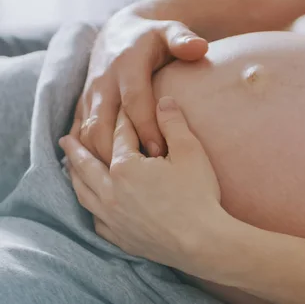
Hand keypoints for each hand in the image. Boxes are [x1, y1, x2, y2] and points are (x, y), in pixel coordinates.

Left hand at [61, 97, 223, 268]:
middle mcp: (111, 191)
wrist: (202, 241)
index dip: (122, 121)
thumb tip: (164, 100)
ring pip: (84, 192)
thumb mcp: (190, 151)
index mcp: (125, 167)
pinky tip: (92, 204)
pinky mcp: (120, 237)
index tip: (120, 112)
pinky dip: (90, 208)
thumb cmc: (198, 195)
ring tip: (68, 168)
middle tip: (64, 139)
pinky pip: (96, 220)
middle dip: (76, 149)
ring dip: (74, 177)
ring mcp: (113, 217)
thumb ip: (173, 122)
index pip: (119, 136)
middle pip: (87, 165)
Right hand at [73, 6, 208, 163]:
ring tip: (131, 181)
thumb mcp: (170, 31)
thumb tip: (200, 47)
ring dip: (105, 158)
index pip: (134, 101)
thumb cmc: (153, 37)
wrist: (119, 32)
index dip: (146, 127)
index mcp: (127, 66)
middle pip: (105, 123)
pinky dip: (90, 154)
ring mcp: (90, 95)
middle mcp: (103, 82)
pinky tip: (110, 174)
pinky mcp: (82, 105)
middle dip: (122, 152)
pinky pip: (80, 134)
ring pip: (89, 134)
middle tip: (147, 175)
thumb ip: (184, 39)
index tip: (161, 151)